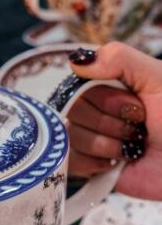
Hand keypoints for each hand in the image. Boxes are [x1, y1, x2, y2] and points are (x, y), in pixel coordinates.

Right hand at [67, 42, 161, 199]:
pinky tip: (117, 162)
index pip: (80, 84)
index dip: (107, 98)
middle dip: (111, 122)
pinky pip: (70, 161)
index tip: (137, 103)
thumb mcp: (157, 78)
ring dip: (109, 144)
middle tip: (138, 127)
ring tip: (132, 147)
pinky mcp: (87, 166)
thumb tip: (75, 61)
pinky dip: (96, 163)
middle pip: (74, 110)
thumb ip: (118, 58)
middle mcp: (94, 109)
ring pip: (72, 136)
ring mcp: (89, 138)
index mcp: (108, 85)